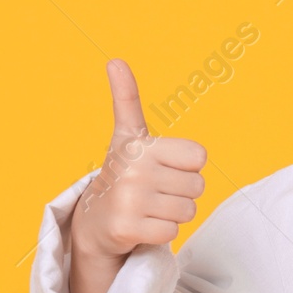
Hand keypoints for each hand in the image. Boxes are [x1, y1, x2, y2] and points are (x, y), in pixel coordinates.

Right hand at [71, 59, 208, 262]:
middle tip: (154, 190)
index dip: (187, 165)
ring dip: (173, 213)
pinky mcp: (126, 228)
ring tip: (148, 207)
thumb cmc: (124, 172)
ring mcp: (128, 200)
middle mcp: (132, 170)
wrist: (93, 219)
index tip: (163, 165)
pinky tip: (141, 224)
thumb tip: (114, 60)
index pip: (200, 157)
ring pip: (188, 211)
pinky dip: (161, 232)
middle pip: (198, 186)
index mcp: (140, 144)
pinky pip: (172, 231)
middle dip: (181, 192)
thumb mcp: (128, 134)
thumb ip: (126, 97)